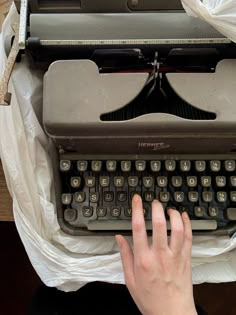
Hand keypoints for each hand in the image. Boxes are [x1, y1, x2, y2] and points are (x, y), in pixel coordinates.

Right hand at [116, 195, 196, 314]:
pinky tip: (183, 217)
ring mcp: (175, 256)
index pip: (138, 228)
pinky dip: (187, 224)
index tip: (137, 200)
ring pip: (177, 229)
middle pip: (159, 224)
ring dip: (173, 214)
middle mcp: (160, 256)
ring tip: (168, 209)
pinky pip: (189, 237)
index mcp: (143, 260)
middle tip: (154, 202)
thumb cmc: (150, 299)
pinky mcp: (186, 259)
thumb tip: (119, 238)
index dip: (137, 210)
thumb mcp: (130, 279)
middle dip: (156, 208)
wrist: (172, 313)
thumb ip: (125, 256)